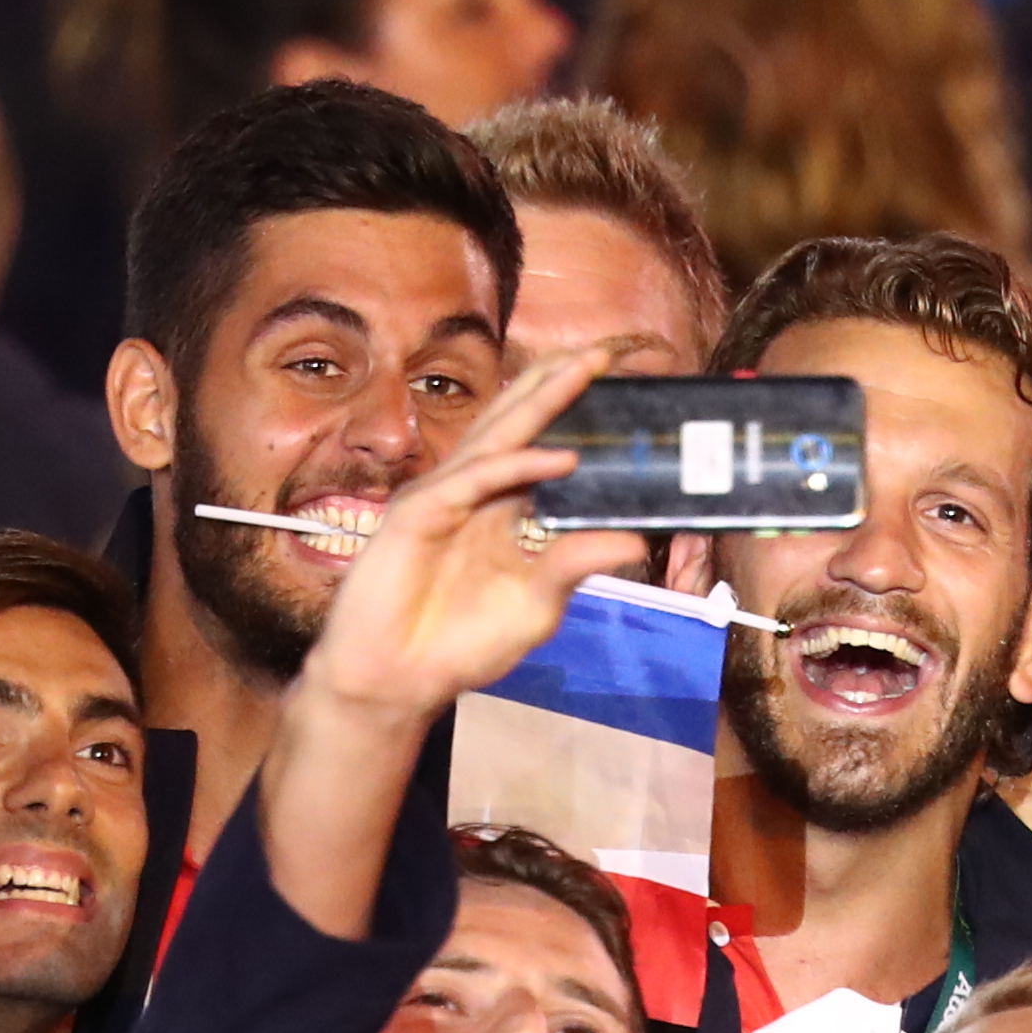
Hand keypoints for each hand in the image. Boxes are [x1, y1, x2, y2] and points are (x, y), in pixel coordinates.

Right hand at [291, 343, 662, 725]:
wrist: (396, 681)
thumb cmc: (458, 645)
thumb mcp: (536, 607)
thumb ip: (575, 567)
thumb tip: (634, 540)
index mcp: (499, 509)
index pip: (540, 449)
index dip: (570, 416)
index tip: (617, 389)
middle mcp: (471, 493)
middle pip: (518, 425)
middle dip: (557, 385)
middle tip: (603, 351)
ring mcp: (443, 497)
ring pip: (498, 436)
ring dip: (541, 401)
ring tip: (584, 369)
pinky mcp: (419, 513)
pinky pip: (476, 480)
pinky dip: (519, 465)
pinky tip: (562, 458)